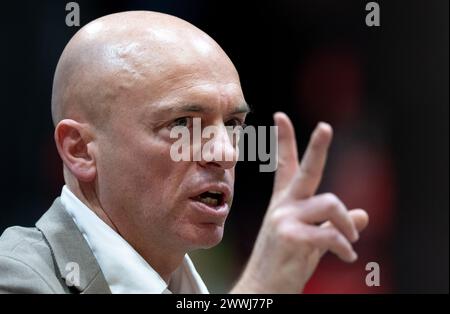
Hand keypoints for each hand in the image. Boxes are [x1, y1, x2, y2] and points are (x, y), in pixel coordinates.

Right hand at [231, 112, 368, 292]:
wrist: (264, 287)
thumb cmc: (286, 263)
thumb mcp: (313, 240)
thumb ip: (334, 225)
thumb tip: (363, 213)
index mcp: (285, 203)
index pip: (284, 166)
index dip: (284, 140)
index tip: (280, 116)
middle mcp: (283, 206)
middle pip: (304, 170)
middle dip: (317, 147)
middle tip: (325, 126)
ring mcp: (284, 218)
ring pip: (330, 204)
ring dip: (347, 226)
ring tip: (350, 241)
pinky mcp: (290, 236)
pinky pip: (331, 234)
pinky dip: (344, 247)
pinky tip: (347, 257)